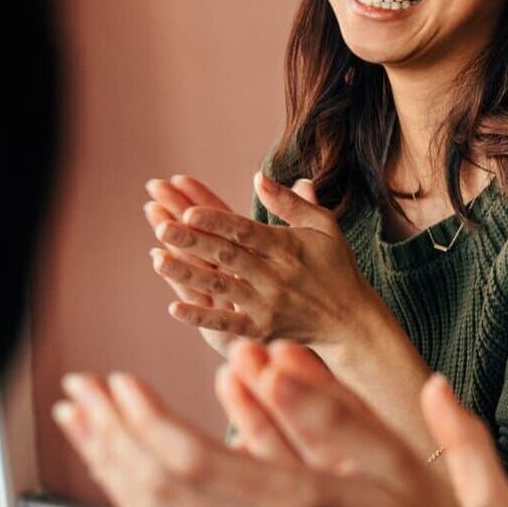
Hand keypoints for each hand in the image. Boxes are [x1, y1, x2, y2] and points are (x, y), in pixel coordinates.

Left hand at [52, 344, 507, 506]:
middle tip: (84, 391)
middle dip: (111, 434)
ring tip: (85, 425)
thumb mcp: (399, 460)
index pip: (194, 459)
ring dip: (111, 469)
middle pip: (158, 487)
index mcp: (305, 506)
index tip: (121, 382)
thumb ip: (332, 408)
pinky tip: (122, 478)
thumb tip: (274, 361)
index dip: (144, 419)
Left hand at [148, 172, 377, 355]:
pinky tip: (174, 308)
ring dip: (187, 275)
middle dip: (193, 242)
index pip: (246, 231)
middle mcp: (276, 277)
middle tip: (161, 227)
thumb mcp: (324, 227)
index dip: (217, 222)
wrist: (351, 322)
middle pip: (228, 257)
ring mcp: (267, 306)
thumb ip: (291, 203)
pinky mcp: (262, 330)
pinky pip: (228, 324)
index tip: (188, 211)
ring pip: (221, 287)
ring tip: (156, 259)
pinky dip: (201, 318)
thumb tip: (258, 176)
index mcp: (288, 248)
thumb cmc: (336, 268)